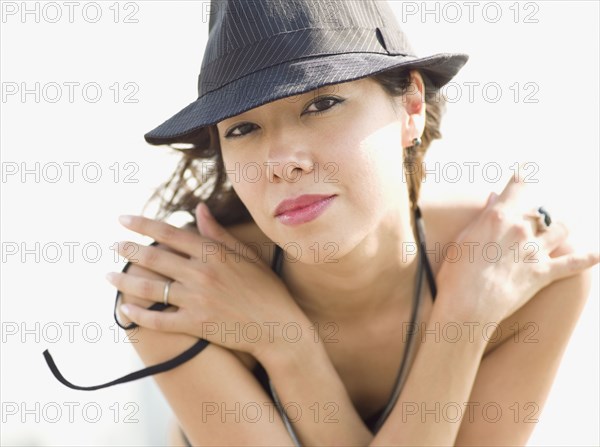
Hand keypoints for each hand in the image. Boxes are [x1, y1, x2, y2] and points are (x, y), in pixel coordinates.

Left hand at [106, 202, 309, 362]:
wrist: (279, 328)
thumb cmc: (266, 289)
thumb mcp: (245, 255)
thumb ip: (218, 233)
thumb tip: (198, 208)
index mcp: (214, 253)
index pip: (170, 233)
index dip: (143, 224)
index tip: (123, 219)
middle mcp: (202, 273)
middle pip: (155, 258)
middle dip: (128, 249)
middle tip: (113, 245)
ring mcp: (197, 300)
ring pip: (151, 288)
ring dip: (125, 280)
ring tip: (109, 275)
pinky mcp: (196, 324)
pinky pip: (159, 319)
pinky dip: (139, 315)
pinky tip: (125, 309)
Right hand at [435, 170, 598, 322]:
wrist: (468, 305)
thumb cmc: (456, 273)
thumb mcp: (464, 239)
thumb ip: (483, 218)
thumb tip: (494, 198)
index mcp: (499, 217)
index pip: (516, 188)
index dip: (521, 176)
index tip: (525, 168)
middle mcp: (520, 230)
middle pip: (538, 212)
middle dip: (536, 213)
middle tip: (532, 216)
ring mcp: (534, 252)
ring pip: (560, 229)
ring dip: (562, 225)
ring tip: (565, 224)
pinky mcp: (543, 273)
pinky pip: (572, 263)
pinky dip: (587, 258)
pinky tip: (597, 253)